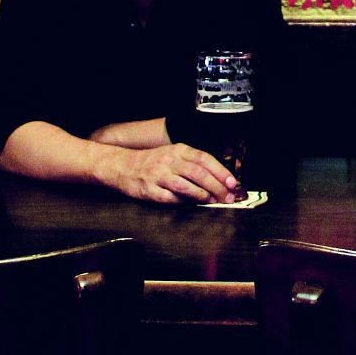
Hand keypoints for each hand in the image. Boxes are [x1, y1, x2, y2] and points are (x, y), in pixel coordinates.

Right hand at [103, 143, 239, 204]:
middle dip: (216, 186)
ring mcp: (159, 175)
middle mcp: (169, 161)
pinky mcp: (150, 190)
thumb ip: (195, 164)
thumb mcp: (174, 155)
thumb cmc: (154, 162)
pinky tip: (193, 205)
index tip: (232, 182)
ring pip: (185, 185)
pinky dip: (183, 202)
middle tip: (228, 197)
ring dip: (203, 195)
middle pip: (198, 173)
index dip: (220, 171)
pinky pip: (170, 198)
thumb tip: (220, 178)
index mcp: (179, 150)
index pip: (204, 158)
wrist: (123, 166)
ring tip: (214, 201)